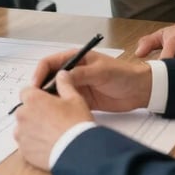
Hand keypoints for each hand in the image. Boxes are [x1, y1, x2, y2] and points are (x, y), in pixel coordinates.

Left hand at [14, 71, 93, 171]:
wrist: (78, 152)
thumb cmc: (77, 124)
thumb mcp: (75, 99)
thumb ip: (65, 84)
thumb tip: (62, 73)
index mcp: (32, 99)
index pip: (26, 92)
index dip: (37, 96)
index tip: (46, 102)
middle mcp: (23, 115)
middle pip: (24, 110)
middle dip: (34, 113)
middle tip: (52, 119)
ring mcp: (21, 134)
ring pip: (24, 127)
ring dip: (32, 128)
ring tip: (51, 134)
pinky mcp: (24, 151)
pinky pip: (26, 144)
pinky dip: (34, 144)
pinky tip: (48, 145)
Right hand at [31, 49, 151, 111]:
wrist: (140, 90)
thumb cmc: (122, 74)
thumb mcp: (101, 71)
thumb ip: (81, 73)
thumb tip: (61, 77)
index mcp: (75, 59)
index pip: (50, 63)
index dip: (40, 73)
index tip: (35, 86)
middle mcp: (72, 71)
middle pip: (50, 78)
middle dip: (41, 89)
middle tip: (35, 102)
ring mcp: (77, 86)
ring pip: (56, 92)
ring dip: (49, 100)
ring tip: (43, 111)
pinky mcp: (82, 100)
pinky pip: (66, 103)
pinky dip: (60, 109)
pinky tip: (56, 116)